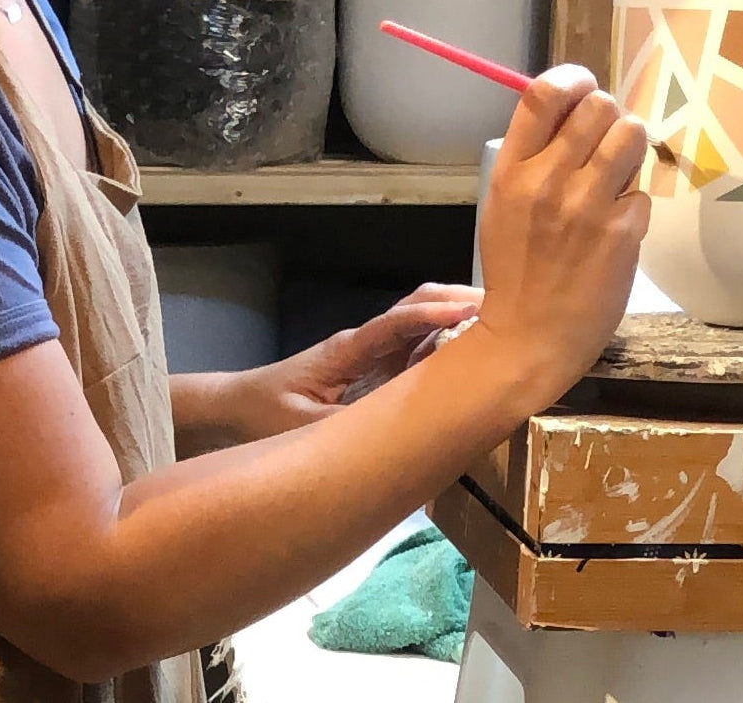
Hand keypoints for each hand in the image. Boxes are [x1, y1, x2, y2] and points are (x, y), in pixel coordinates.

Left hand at [228, 284, 482, 441]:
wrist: (236, 407)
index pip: (396, 324)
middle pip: (416, 310)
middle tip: (506, 310)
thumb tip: (393, 439)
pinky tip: (474, 354)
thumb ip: (345, 429)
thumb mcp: (301, 428)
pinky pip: (415, 350)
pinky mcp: (374, 368)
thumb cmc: (264, 414)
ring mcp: (371, 353)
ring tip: (503, 326)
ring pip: (420, 326)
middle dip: (457, 304)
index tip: (472, 311)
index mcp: (348, 350)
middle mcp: (364, 343)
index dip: (433, 315)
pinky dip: (446, 344)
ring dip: (457, 321)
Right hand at [477, 63, 649, 400]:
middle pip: (598, 106)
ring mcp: (588, 206)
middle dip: (607, 115)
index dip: (572, 77)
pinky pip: (643, 190)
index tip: (582, 86)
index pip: (543, 94)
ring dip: (629, 148)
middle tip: (602, 140)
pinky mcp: (623, 232)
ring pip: (631, 135)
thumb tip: (572, 111)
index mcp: (511, 171)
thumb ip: (532, 158)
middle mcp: (548, 180)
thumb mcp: (502, 204)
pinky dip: (633, 203)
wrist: (531, 337)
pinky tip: (615, 225)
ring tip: (615, 174)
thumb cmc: (515, 269)